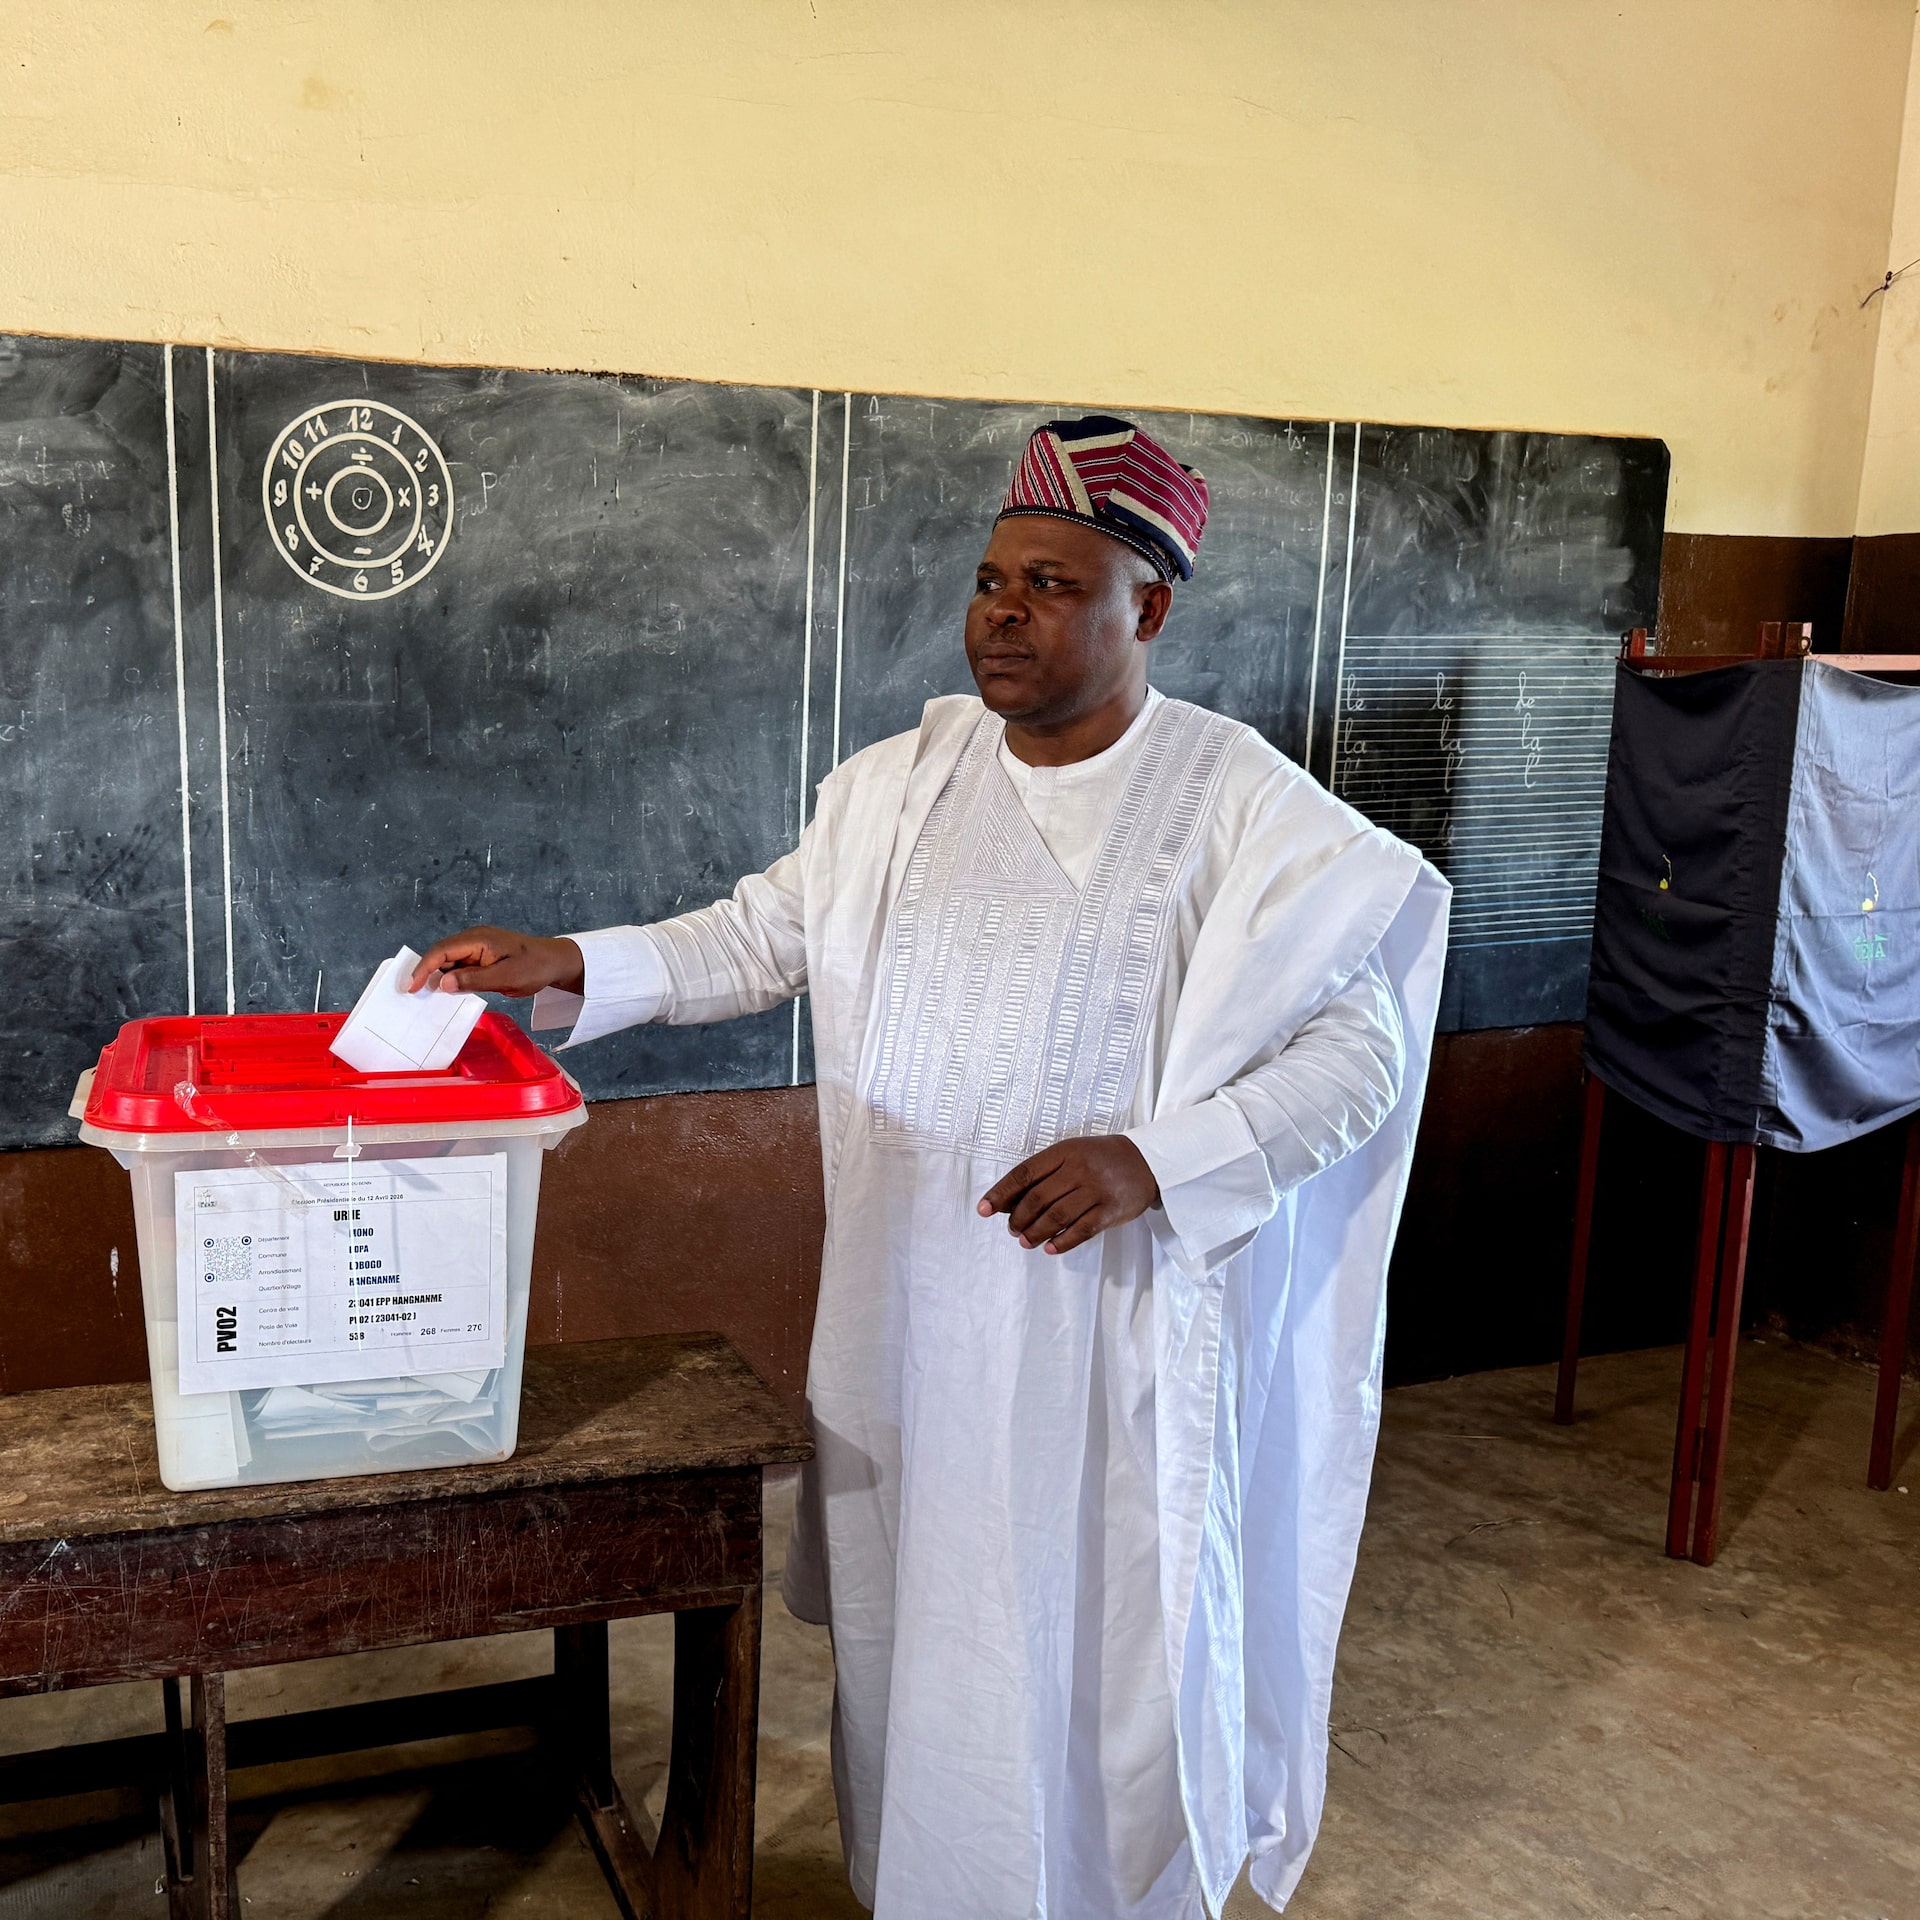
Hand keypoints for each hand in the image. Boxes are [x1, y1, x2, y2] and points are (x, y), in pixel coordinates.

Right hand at [408, 926, 585, 998]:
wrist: (555, 962)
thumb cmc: (534, 968)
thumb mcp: (505, 978)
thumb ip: (473, 980)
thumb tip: (441, 983)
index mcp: (479, 939)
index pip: (442, 951)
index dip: (423, 968)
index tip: (411, 987)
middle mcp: (474, 939)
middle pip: (441, 954)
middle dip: (424, 972)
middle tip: (410, 993)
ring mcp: (477, 947)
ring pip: (448, 960)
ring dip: (436, 975)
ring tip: (422, 994)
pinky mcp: (481, 956)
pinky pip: (460, 965)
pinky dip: (450, 977)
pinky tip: (444, 991)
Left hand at [976, 1135, 1160, 1255]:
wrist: (1148, 1161)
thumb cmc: (1100, 1158)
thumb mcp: (1071, 1154)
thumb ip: (1043, 1174)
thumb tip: (1008, 1202)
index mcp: (1064, 1152)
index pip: (1024, 1173)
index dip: (1000, 1193)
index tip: (983, 1209)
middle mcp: (1078, 1170)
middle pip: (1037, 1198)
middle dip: (1018, 1218)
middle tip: (1012, 1229)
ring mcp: (1096, 1191)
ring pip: (1056, 1217)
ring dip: (1036, 1233)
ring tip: (1025, 1241)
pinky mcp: (1110, 1211)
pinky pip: (1081, 1231)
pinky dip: (1062, 1243)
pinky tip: (1050, 1248)